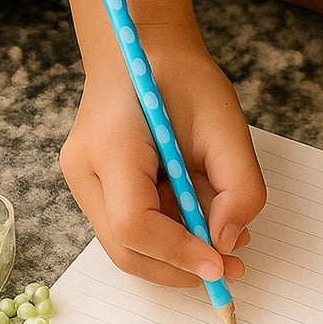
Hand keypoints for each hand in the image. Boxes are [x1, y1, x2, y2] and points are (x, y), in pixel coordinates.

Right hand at [61, 45, 265, 287]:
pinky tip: (201, 220)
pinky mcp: (95, 190)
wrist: (142, 55)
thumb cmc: (183, 80)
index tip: (222, 263)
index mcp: (111, 146)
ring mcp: (84, 183)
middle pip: (126, 249)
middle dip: (180, 268)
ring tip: (224, 238)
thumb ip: (239, 186)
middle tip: (230, 268)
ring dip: (179, 255)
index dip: (180, 253)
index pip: (135, 224)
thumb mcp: (228, 124)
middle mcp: (85, 170)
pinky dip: (170, 237)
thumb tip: (227, 242)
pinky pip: (132, 231)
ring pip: (129, 247)